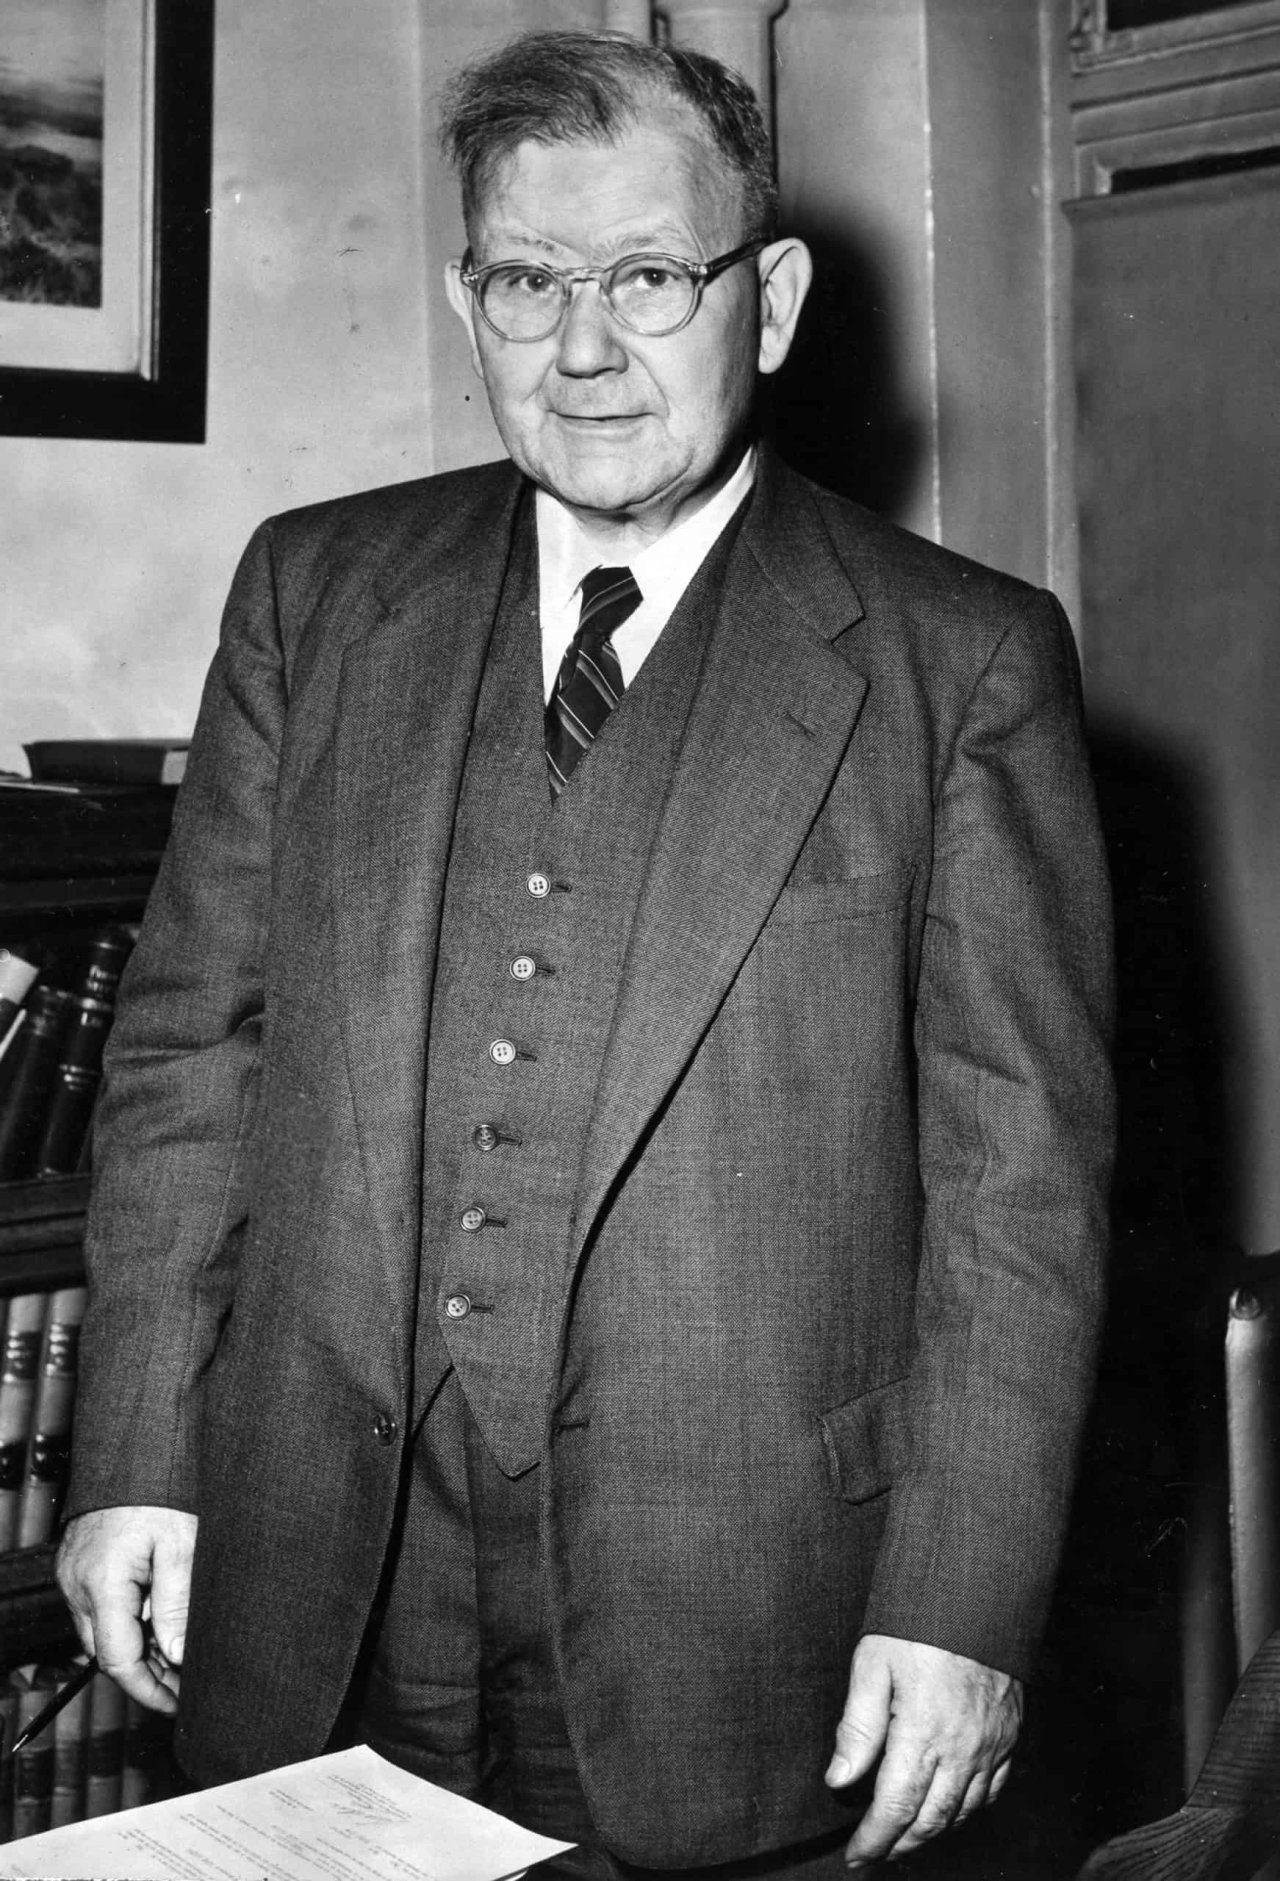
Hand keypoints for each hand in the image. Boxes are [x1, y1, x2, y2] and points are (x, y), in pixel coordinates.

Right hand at [56, 1505, 197, 1713]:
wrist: (135, 1447)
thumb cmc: (161, 1488)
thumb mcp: (182, 1546)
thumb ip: (176, 1605)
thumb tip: (176, 1655)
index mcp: (102, 1584)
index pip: (118, 1661)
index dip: (148, 1689)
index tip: (176, 1702)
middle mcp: (77, 1584)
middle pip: (106, 1651)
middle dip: (145, 1672)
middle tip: (185, 1680)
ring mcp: (72, 1574)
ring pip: (101, 1631)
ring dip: (136, 1645)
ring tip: (177, 1648)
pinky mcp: (76, 1564)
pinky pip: (98, 1606)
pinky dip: (125, 1618)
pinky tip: (156, 1615)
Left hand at [825, 1634, 1022, 1867]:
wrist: (978, 1592)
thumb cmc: (920, 1622)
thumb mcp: (873, 1663)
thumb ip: (857, 1727)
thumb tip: (839, 1779)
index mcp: (924, 1733)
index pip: (896, 1807)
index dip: (874, 1839)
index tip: (856, 1855)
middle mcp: (962, 1749)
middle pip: (930, 1820)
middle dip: (900, 1844)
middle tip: (876, 1852)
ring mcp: (991, 1745)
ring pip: (962, 1811)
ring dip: (932, 1831)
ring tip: (905, 1836)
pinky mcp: (1009, 1735)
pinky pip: (992, 1790)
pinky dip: (968, 1809)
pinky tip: (949, 1808)